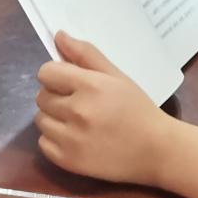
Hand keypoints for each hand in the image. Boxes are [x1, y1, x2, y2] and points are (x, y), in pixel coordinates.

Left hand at [34, 33, 177, 185]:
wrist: (157, 150)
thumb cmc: (138, 109)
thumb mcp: (116, 76)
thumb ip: (86, 54)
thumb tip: (59, 35)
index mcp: (90, 86)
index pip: (46, 73)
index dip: (55, 75)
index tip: (69, 82)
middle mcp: (77, 111)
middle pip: (41, 96)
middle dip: (55, 96)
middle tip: (78, 102)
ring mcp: (71, 139)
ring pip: (41, 120)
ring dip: (54, 118)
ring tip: (77, 121)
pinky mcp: (68, 161)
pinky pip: (43, 143)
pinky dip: (55, 140)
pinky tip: (75, 138)